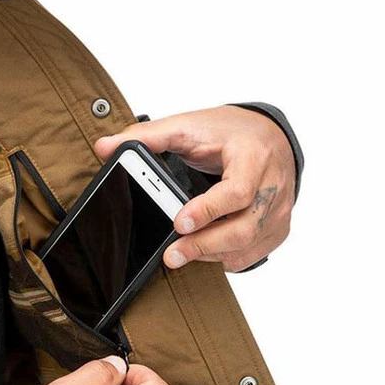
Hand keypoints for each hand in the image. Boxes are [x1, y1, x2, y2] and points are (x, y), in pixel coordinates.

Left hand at [93, 105, 295, 272]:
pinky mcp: (278, 228)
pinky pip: (251, 254)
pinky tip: (205, 250)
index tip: (178, 222)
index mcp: (254, 155)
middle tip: (171, 255)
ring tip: (181, 253)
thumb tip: (105, 146)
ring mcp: (279, 209)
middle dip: (203, 245)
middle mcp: (274, 184)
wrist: (268, 137)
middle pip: (243, 228)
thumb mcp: (189, 126)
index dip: (208, 210)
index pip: (238, 190)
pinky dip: (224, 258)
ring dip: (210, 254)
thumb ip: (148, 137)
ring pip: (247, 246)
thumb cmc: (230, 133)